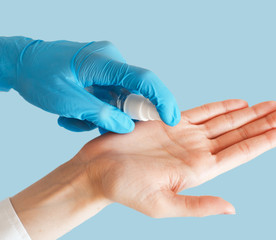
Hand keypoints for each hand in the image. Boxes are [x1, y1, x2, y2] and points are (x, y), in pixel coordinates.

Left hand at [0, 37, 179, 132]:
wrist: (20, 64)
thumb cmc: (38, 76)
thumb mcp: (68, 101)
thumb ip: (101, 115)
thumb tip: (127, 127)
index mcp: (105, 61)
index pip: (144, 80)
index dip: (162, 100)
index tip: (172, 119)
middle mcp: (110, 62)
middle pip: (132, 93)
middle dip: (120, 115)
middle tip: (100, 125)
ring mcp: (105, 68)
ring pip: (118, 100)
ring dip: (101, 116)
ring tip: (73, 119)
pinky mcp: (99, 76)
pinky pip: (108, 98)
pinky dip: (94, 111)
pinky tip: (73, 114)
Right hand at [85, 99, 275, 216]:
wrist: (97, 172)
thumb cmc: (125, 191)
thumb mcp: (163, 205)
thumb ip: (198, 206)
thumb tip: (232, 209)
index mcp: (200, 170)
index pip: (241, 152)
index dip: (264, 140)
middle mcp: (199, 152)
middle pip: (240, 134)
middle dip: (266, 122)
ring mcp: (187, 137)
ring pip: (227, 121)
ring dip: (251, 113)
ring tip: (273, 105)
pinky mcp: (172, 124)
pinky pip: (203, 112)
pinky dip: (222, 106)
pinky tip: (240, 103)